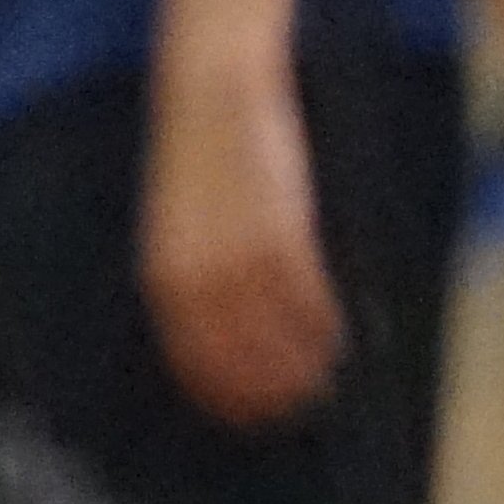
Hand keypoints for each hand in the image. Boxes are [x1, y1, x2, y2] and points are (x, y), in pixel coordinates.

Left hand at [143, 62, 344, 426]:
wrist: (213, 88)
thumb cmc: (201, 154)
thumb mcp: (183, 219)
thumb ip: (197, 270)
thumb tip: (229, 320)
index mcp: (165, 272)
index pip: (193, 358)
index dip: (222, 392)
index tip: (243, 415)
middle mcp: (198, 273)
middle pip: (240, 358)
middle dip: (268, 389)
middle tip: (295, 404)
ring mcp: (241, 255)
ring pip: (280, 334)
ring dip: (304, 363)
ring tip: (322, 377)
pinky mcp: (282, 231)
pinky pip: (308, 297)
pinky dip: (324, 323)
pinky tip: (338, 335)